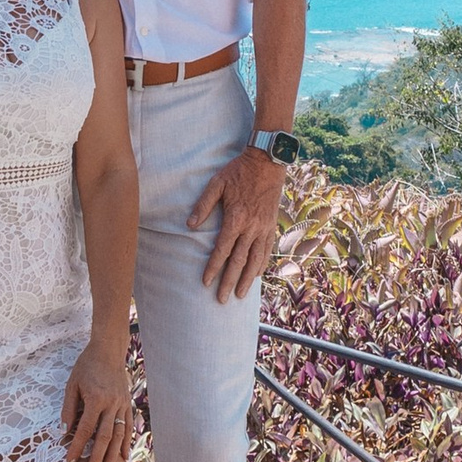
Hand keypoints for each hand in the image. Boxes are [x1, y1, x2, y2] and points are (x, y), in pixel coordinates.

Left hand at [63, 339, 135, 461]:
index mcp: (96, 399)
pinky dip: (127, 442)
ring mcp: (122, 404)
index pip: (85, 429)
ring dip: (114, 455)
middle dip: (98, 458)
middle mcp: (112, 404)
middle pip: (105, 436)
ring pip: (119, 434)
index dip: (77, 447)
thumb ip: (69, 409)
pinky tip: (125, 456)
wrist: (108, 350)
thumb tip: (64, 431)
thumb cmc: (87, 366)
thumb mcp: (72, 384)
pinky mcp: (128, 403)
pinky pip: (129, 426)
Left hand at [190, 144, 285, 301]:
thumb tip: (189, 224)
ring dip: (248, 279)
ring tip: (240, 294)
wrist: (267, 162)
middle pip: (239, 261)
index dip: (213, 267)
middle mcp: (251, 227)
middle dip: (229, 282)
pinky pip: (267, 249)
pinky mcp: (272, 225)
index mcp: (235, 218)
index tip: (206, 282)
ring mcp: (263, 228)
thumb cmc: (238, 171)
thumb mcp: (216, 183)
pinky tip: (257, 274)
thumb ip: (203, 205)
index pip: (222, 250)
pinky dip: (262, 264)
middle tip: (222, 299)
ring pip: (255, 260)